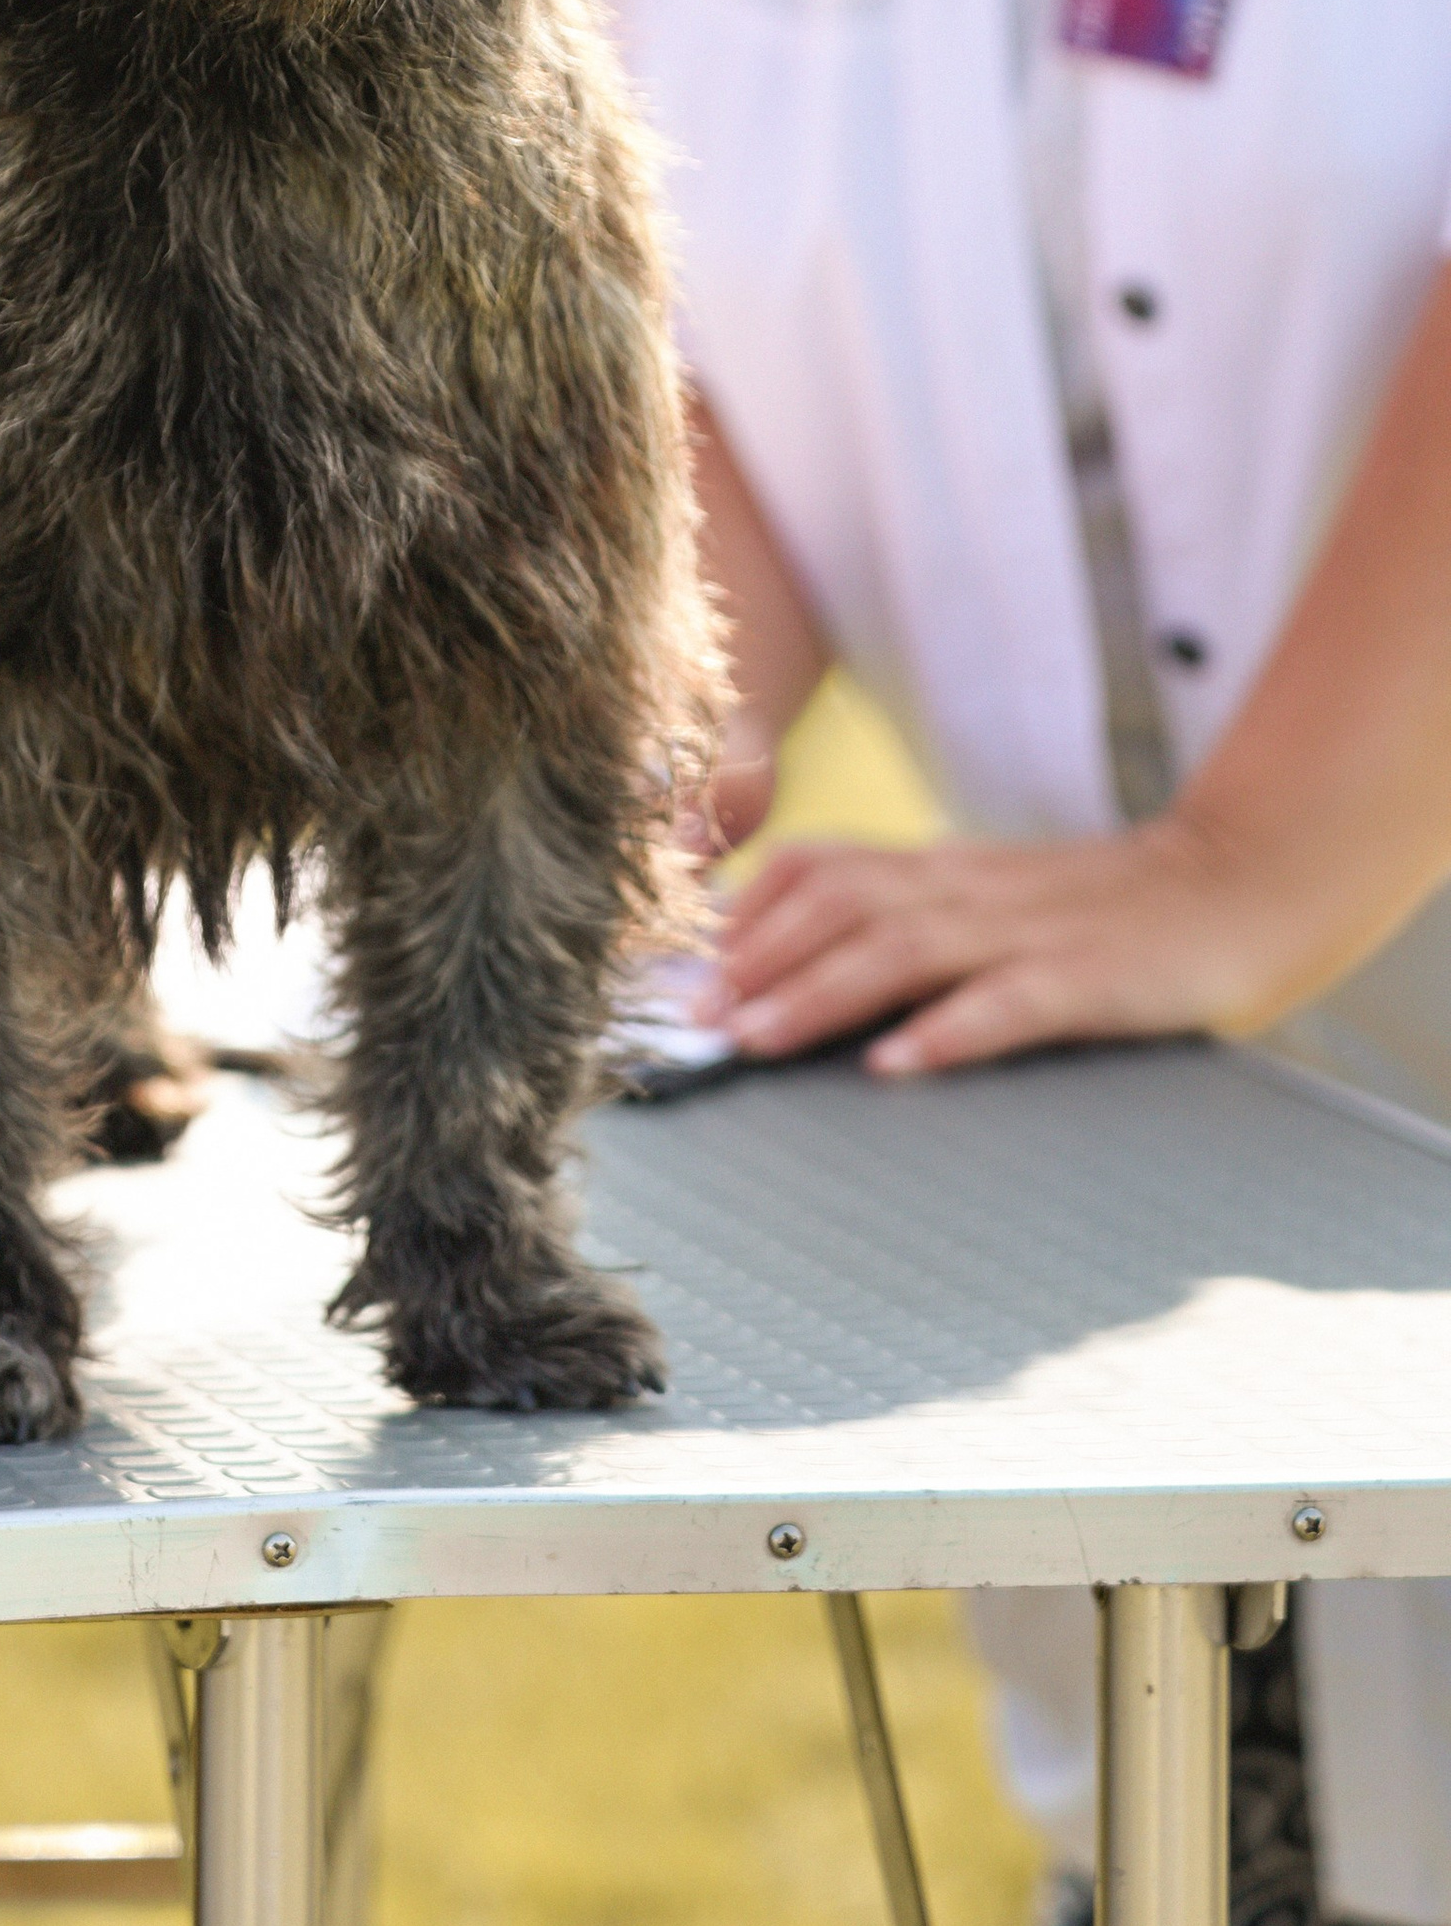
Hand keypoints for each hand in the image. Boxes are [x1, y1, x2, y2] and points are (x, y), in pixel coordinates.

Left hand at [708, 810, 1304, 1076]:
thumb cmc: (1105, 909)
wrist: (1238, 886)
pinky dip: (948, 1029)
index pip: (822, 863)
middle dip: (758, 956)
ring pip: (904, 945)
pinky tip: (898, 1062)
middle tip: (695, 1012)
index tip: (686, 959)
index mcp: (945, 871)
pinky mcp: (1091, 977)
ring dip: (820, 990)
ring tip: (757, 1035)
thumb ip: (912, 917)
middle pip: (841, 901)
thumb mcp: (994, 899)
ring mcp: (1031, 930)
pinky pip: (1010, 1001)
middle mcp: (972, 889)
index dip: (747, 907)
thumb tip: (804, 961)